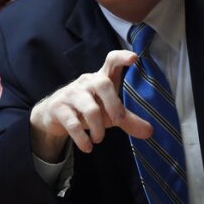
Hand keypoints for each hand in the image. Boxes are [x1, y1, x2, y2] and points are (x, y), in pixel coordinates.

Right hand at [29, 50, 152, 160]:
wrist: (54, 115)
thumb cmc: (88, 109)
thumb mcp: (109, 113)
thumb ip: (128, 120)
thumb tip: (150, 131)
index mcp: (102, 78)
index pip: (111, 61)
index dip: (122, 57)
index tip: (134, 58)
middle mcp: (87, 82)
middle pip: (103, 83)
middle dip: (114, 105)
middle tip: (119, 121)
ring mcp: (71, 93)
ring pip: (90, 109)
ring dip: (98, 129)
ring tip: (99, 140)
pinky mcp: (58, 108)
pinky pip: (73, 124)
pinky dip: (82, 139)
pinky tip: (88, 146)